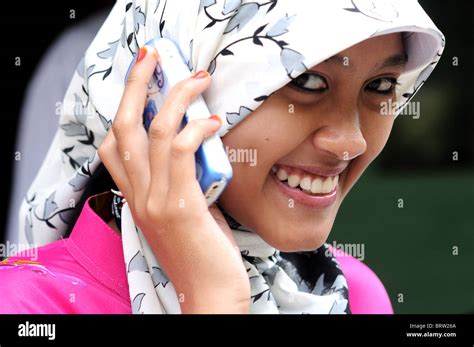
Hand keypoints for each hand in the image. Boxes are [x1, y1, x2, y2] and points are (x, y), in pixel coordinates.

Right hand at [98, 45, 249, 312]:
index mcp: (137, 197)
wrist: (210, 295)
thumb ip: (184, 181)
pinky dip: (196, 128)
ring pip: (153, 130)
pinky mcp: (180, 205)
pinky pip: (181, 151)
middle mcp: (139, 195)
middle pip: (124, 126)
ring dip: (176, 96)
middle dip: (137, 84)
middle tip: (153, 56)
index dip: (124, 107)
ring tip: (197, 78)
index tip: (143, 81)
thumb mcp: (187, 211)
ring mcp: (156, 200)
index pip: (113, 145)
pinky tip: (212, 122)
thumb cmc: (203, 254)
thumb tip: (199, 148)